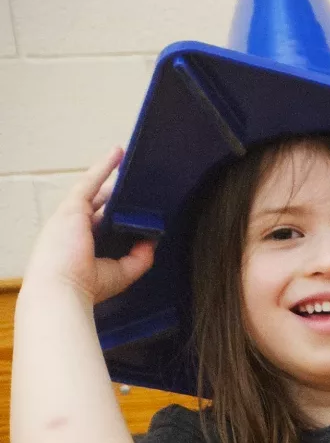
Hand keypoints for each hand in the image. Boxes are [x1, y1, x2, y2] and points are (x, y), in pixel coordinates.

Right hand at [23, 148, 154, 303]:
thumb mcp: (122, 272)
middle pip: (100, 203)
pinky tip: (117, 153)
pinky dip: (103, 167)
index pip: (103, 223)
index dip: (118, 212)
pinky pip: (90, 181)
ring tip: (130, 160)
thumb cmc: (86, 287)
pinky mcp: (71, 208)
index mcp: (82, 245)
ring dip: (111, 174)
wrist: (63, 289)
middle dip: (117, 192)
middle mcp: (75, 228)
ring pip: (95, 189)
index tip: (136, 206)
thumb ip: (140, 257)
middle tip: (140, 182)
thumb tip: (153, 240)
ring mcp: (71, 216)